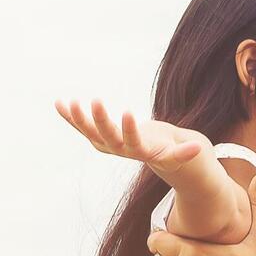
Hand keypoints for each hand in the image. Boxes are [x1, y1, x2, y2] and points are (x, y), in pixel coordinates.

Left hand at [55, 99, 214, 183]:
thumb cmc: (168, 149)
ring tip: (71, 102)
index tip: (128, 112)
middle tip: (95, 100)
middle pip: (107, 137)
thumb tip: (198, 148)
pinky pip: (81, 127)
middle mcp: (119, 150)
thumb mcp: (177, 152)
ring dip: (79, 118)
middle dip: (100, 120)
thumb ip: (185, 152)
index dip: (129, 129)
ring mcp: (107, 144)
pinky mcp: (98, 136)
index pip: (132, 142)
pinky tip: (58, 103)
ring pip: (90, 132)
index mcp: (139, 151)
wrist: (155, 154)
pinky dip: (69, 116)